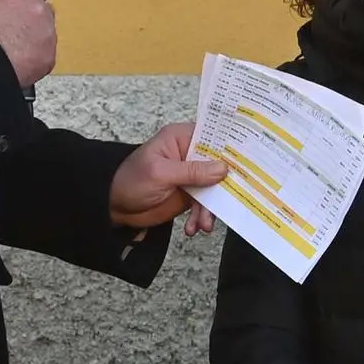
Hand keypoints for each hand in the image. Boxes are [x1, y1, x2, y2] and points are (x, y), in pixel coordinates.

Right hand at [0, 0, 56, 87]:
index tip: (23, 1)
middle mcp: (40, 11)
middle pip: (45, 11)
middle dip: (33, 19)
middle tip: (14, 28)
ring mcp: (47, 36)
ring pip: (47, 35)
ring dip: (35, 40)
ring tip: (13, 50)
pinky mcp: (48, 58)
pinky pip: (45, 56)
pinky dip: (35, 59)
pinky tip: (17, 63)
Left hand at [110, 119, 227, 229]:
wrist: (114, 206)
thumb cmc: (130, 180)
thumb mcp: (160, 173)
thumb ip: (192, 171)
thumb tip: (222, 168)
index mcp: (182, 138)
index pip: (214, 136)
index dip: (231, 146)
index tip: (248, 160)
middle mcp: (191, 154)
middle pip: (220, 165)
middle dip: (225, 185)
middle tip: (229, 202)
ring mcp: (192, 175)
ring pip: (215, 189)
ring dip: (211, 209)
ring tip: (204, 224)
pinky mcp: (190, 194)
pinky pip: (205, 205)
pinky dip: (202, 217)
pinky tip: (194, 228)